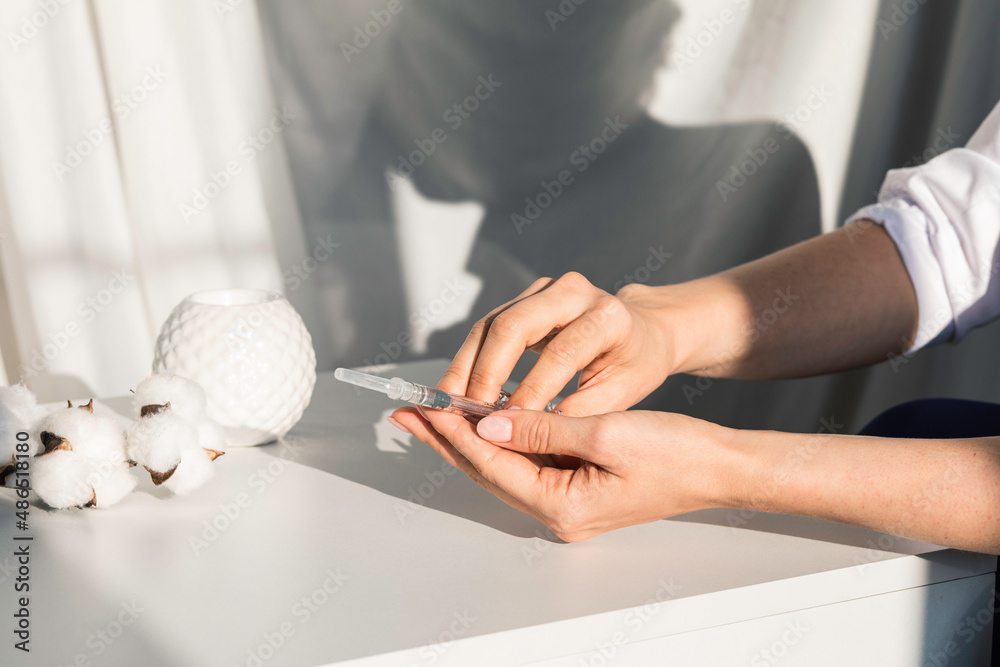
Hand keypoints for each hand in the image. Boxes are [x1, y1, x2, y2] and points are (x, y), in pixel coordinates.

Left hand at [390, 405, 742, 541]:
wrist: (717, 466)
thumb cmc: (674, 454)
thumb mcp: (604, 433)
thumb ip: (541, 429)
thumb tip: (489, 421)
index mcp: (562, 505)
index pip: (491, 463)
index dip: (454, 432)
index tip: (423, 407)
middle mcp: (558, 512)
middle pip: (489, 470)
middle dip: (447, 439)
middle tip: (408, 413)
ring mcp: (567, 502)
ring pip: (504, 466)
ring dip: (471, 437)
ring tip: (434, 414)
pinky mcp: (577, 488)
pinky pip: (527, 462)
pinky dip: (502, 439)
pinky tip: (486, 421)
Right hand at [439, 272, 674, 416]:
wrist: (641, 331)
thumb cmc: (634, 364)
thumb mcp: (621, 394)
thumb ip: (579, 412)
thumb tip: (531, 432)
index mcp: (608, 315)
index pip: (562, 351)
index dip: (533, 388)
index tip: (513, 423)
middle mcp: (574, 292)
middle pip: (514, 326)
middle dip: (486, 373)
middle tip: (471, 413)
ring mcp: (545, 290)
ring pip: (492, 324)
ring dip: (467, 366)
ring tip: (453, 404)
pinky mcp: (525, 298)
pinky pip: (487, 326)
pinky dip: (470, 359)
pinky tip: (460, 387)